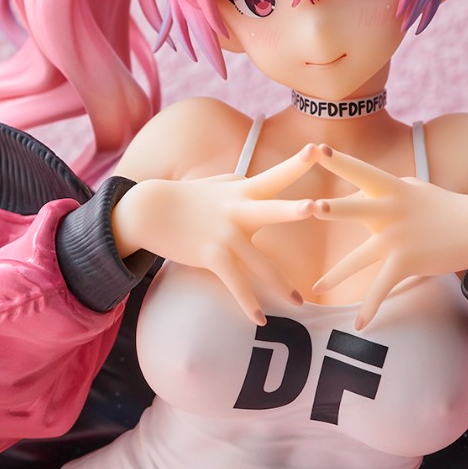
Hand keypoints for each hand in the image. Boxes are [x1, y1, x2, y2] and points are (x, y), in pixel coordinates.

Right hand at [112, 145, 331, 326]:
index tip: (319, 148)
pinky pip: (235, 283)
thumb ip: (241, 185)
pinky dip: (247, 303)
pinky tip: (259, 320)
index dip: (297, 162)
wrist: (149, 210)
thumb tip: (255, 183)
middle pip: (272, 210)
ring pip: (260, 264)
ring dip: (281, 283)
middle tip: (316, 206)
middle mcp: (238, 212)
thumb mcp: (217, 184)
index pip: (275, 176)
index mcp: (242, 191)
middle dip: (295, 209)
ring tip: (300, 302)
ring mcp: (225, 235)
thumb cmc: (186, 197)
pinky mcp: (211, 256)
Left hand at [311, 150, 467, 329]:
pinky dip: (371, 307)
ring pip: (361, 259)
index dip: (340, 161)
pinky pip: (383, 288)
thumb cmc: (440, 205)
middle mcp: (391, 212)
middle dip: (334, 209)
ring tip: (316, 286)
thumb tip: (354, 192)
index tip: (318, 148)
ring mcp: (398, 239)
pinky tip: (359, 325)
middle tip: (312, 206)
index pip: (362, 172)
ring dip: (338, 274)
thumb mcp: (412, 188)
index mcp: (392, 190)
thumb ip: (382, 188)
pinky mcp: (407, 262)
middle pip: (356, 210)